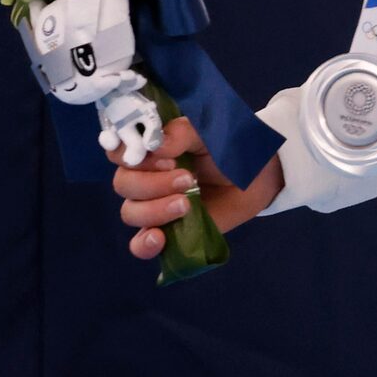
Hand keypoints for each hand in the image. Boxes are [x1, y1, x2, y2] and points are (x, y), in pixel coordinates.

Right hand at [111, 117, 281, 261]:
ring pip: (131, 213)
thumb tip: (156, 145)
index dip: (132, 156)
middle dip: (152, 183)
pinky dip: (144, 244)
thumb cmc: (230, 149)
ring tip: (187, 204)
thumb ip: (183, 132)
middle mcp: (145, 178)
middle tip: (187, 179)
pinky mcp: (166, 231)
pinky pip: (140, 244)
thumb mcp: (210, 132)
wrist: (257, 177)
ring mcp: (153, 206)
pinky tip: (159, 238)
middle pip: (124, 184)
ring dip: (155, 210)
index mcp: (150, 150)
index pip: (119, 152)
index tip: (166, 157)